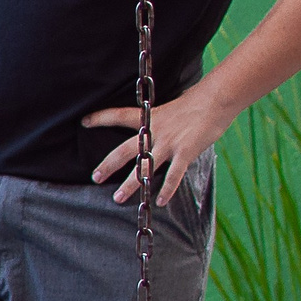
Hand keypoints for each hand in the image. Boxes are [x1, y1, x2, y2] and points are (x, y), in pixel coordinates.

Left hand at [83, 89, 232, 205]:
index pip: (119, 115)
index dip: (101, 118)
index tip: (84, 122)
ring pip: (144, 167)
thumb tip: (154, 127)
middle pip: (124, 150)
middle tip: (95, 177)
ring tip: (117, 198)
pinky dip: (167, 189)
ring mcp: (169, 143)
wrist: (217, 99)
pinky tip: (160, 202)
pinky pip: (173, 175)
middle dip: (108, 165)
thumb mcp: (170, 109)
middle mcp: (154, 132)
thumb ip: (160, 121)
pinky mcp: (185, 152)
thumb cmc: (196, 103)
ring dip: (130, 185)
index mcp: (149, 118)